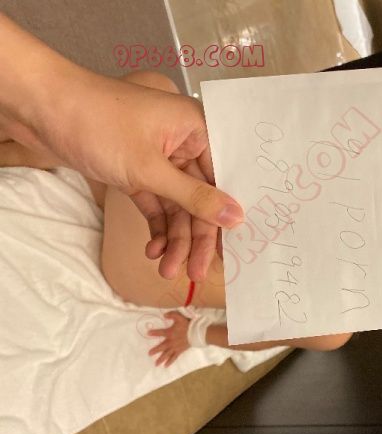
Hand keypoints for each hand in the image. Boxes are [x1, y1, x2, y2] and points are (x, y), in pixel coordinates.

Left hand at [0, 14, 243, 280]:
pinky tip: (152, 250)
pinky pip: (155, 203)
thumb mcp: (151, 169)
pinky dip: (155, 226)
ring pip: (176, 205)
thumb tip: (237, 217)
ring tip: (166, 269)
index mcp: (198, 129)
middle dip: (195, 237)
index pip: (223, 179)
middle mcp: (184, 143)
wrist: (40, 109)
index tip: (231, 252)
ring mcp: (160, 157)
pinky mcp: (137, 169)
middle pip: (199, 198)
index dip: (225, 216)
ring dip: (173, 238)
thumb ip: (195, 197)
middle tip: (196, 273)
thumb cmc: (98, 125)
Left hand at [148, 311, 190, 366]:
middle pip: (161, 347)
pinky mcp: (179, 351)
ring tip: (156, 364)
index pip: (160, 333)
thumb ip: (172, 315)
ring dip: (161, 359)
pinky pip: (174, 357)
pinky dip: (170, 361)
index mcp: (170, 333)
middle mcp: (171, 341)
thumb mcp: (180, 317)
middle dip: (155, 350)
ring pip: (167, 354)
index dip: (154, 332)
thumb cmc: (188, 325)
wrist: (196, 333)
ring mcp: (175, 347)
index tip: (148, 333)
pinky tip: (166, 366)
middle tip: (149, 354)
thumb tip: (164, 315)